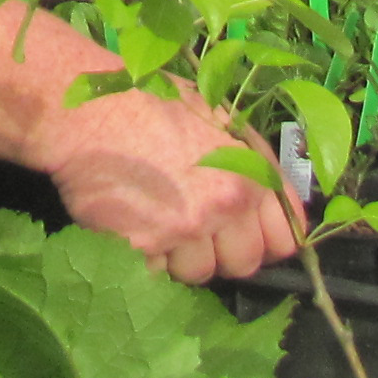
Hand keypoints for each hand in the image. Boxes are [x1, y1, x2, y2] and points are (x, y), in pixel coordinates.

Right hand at [27, 83, 300, 283]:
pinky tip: (132, 225)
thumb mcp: (216, 117)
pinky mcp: (145, 247)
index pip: (287, 239)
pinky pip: (157, 273)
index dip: (267, 240)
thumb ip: (249, 162)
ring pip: (199, 274)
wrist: (90, 108)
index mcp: (250, 173)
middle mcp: (225, 205)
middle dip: (222, 252)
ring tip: (158, 223)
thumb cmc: (152, 103)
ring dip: (181, 257)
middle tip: (196, 230)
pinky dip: (146, 259)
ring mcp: (185, 229)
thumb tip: (268, 201)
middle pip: (244, 264)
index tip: (248, 236)